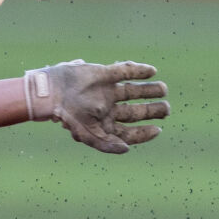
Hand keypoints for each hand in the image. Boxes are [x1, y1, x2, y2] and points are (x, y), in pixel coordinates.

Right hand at [25, 60, 169, 153]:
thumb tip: (128, 149)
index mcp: (105, 124)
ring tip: (163, 89)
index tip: (158, 130)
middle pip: (135, 110)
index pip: (129, 131)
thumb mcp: (87, 136)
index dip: (144, 132)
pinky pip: (124, 71)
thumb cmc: (69, 117)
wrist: (52, 93)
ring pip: (133, 91)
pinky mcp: (104, 73)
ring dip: (149, 90)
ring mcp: (107, 90)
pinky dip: (138, 70)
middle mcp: (108, 108)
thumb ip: (107, 145)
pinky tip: (151, 71)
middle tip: (167, 109)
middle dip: (152, 110)